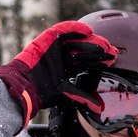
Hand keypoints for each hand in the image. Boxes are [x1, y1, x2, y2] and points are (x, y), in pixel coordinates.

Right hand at [0, 20, 115, 117]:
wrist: (24, 86)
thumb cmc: (42, 92)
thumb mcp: (66, 93)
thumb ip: (82, 97)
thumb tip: (99, 107)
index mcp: (68, 68)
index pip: (87, 62)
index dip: (100, 61)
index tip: (112, 61)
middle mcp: (64, 57)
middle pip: (85, 51)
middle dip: (98, 51)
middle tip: (111, 51)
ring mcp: (56, 47)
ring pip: (77, 41)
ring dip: (90, 40)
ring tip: (102, 43)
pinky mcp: (48, 39)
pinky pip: (63, 30)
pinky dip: (75, 29)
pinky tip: (87, 30)